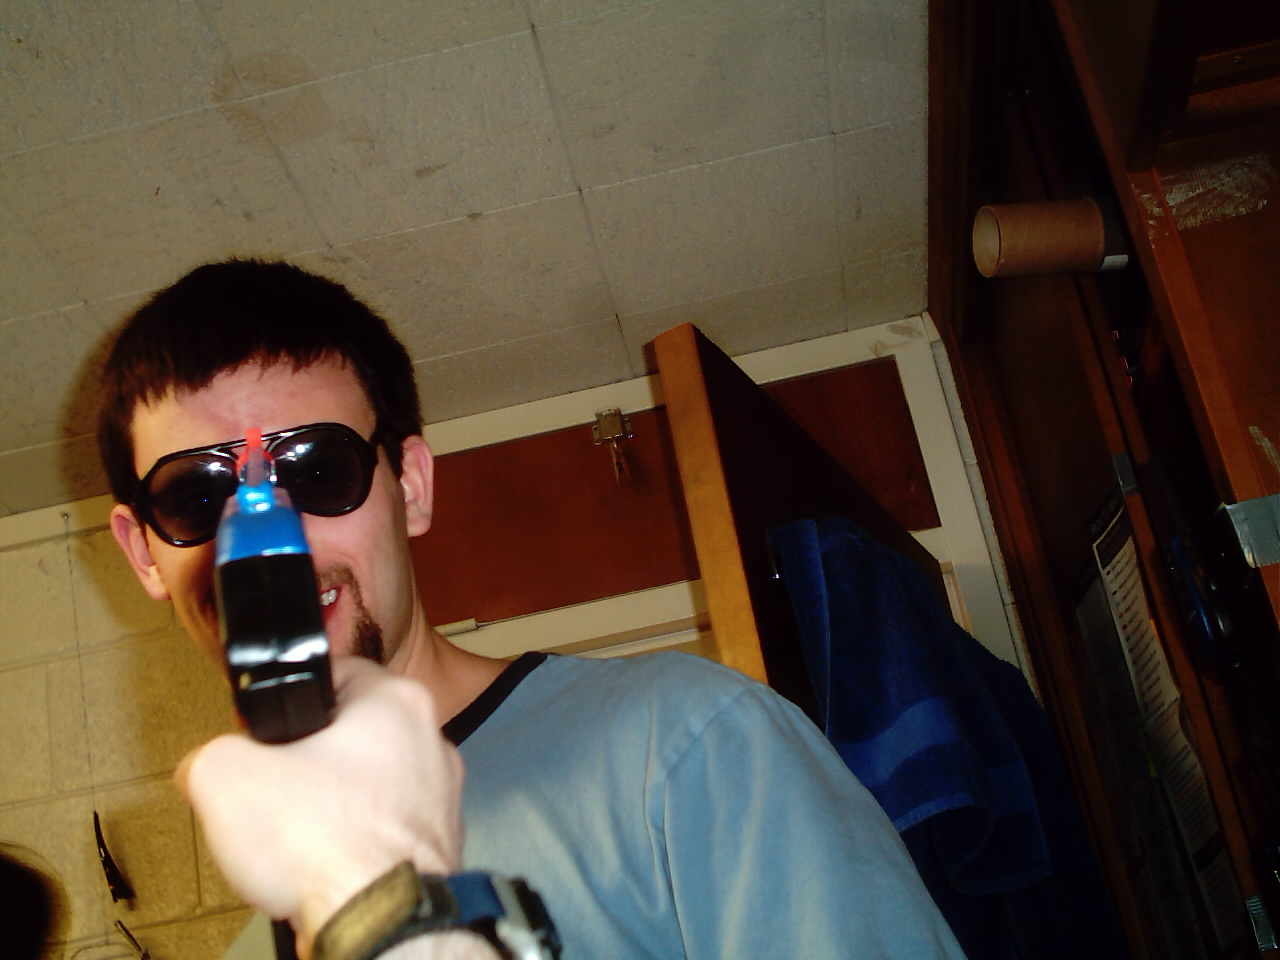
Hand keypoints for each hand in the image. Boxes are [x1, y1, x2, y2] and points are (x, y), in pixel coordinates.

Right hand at [176, 657, 466, 955]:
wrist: (374, 920)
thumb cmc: (325, 841)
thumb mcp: (224, 775)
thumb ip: (210, 755)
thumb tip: (206, 768)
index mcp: (397, 702)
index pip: (338, 674)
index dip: (290, 699)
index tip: (271, 724)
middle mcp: (432, 743)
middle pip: (355, 737)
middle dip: (312, 762)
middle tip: (277, 787)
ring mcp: (440, 800)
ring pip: (370, 790)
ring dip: (334, 809)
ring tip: (297, 835)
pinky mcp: (437, 849)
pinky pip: (383, 837)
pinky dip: (354, 850)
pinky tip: (324, 867)